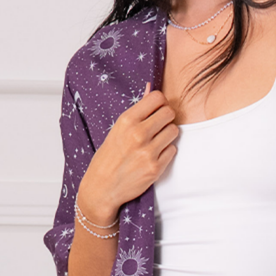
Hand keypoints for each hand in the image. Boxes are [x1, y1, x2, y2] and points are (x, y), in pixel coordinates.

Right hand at [76, 84, 177, 224]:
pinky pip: (173, 150)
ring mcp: (148, 152)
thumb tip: (151, 88)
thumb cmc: (108, 157)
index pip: (157, 98)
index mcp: (127, 120)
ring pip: (174, 131)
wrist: (102, 187)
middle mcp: (138, 134)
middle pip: (169, 113)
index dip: (160, 103)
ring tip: (156, 141)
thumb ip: (137, 110)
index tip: (156, 110)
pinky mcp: (155, 168)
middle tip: (159, 126)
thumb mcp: (118, 129)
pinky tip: (154, 155)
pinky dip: (166, 152)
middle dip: (166, 118)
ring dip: (168, 135)